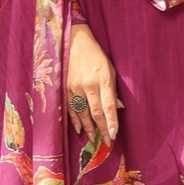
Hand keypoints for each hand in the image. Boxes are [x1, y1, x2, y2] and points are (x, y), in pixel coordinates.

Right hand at [66, 26, 125, 142]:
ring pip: (82, 113)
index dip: (111, 122)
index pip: (108, 106)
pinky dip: (75, 120)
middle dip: (102, 129)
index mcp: (103, 79)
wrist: (74, 42)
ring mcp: (75, 87)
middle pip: (96, 113)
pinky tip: (80, 130)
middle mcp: (89, 85)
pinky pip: (71, 108)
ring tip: (94, 139)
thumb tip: (118, 108)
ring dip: (89, 128)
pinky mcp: (65, 88)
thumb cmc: (96, 56)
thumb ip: (113, 90)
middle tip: (107, 143)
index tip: (114, 135)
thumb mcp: (110, 69)